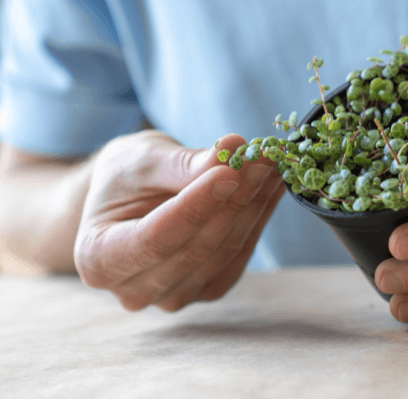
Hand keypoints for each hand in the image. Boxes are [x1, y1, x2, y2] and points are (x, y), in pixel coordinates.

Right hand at [74, 130, 283, 310]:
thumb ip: (184, 162)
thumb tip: (233, 148)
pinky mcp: (206, 290)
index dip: (197, 205)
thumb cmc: (126, 176)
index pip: (155, 238)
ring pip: (224, 253)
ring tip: (272, 166)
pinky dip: (258, 219)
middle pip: (195, 248)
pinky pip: (239, 257)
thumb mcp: (143, 159)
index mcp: (98, 259)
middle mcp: (133, 290)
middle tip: (264, 159)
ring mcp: (172, 297)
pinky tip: (271, 187)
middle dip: (235, 200)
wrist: (130, 197)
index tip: (230, 171)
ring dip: (254, 206)